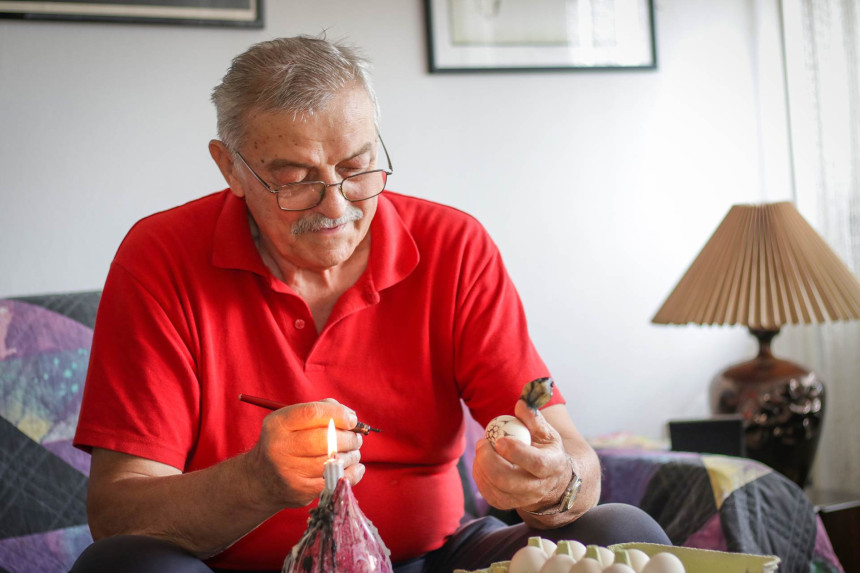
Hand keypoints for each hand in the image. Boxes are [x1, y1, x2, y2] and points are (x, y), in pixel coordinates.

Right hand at [247, 398, 364, 509]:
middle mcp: (280, 448)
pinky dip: (352, 472)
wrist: (261, 480)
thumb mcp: (291, 421)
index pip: (313, 413)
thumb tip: (350, 416)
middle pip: (325, 439)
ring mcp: (290, 472)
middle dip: (349, 437)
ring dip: (352, 455)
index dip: (338, 414)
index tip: (352, 419)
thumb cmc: (286, 442)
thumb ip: (320, 410)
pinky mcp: (301, 491)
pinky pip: (336, 481)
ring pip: (333, 461)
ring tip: (352, 451)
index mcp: (278, 424)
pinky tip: (354, 466)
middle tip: (355, 438)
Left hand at [472, 400, 570, 511]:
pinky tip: (481, 462)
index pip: (536, 463)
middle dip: (488, 460)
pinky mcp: (506, 504)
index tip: (499, 439)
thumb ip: (533, 417)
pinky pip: (487, 493)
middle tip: (482, 443)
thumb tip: (520, 404)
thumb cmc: (545, 450)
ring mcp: (522, 499)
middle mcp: (538, 487)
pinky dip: (479, 476)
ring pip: (494, 488)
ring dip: (481, 466)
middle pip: (507, 480)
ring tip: (482, 448)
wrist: (550, 480)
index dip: (516, 452)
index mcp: (551, 465)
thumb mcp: (546, 432)